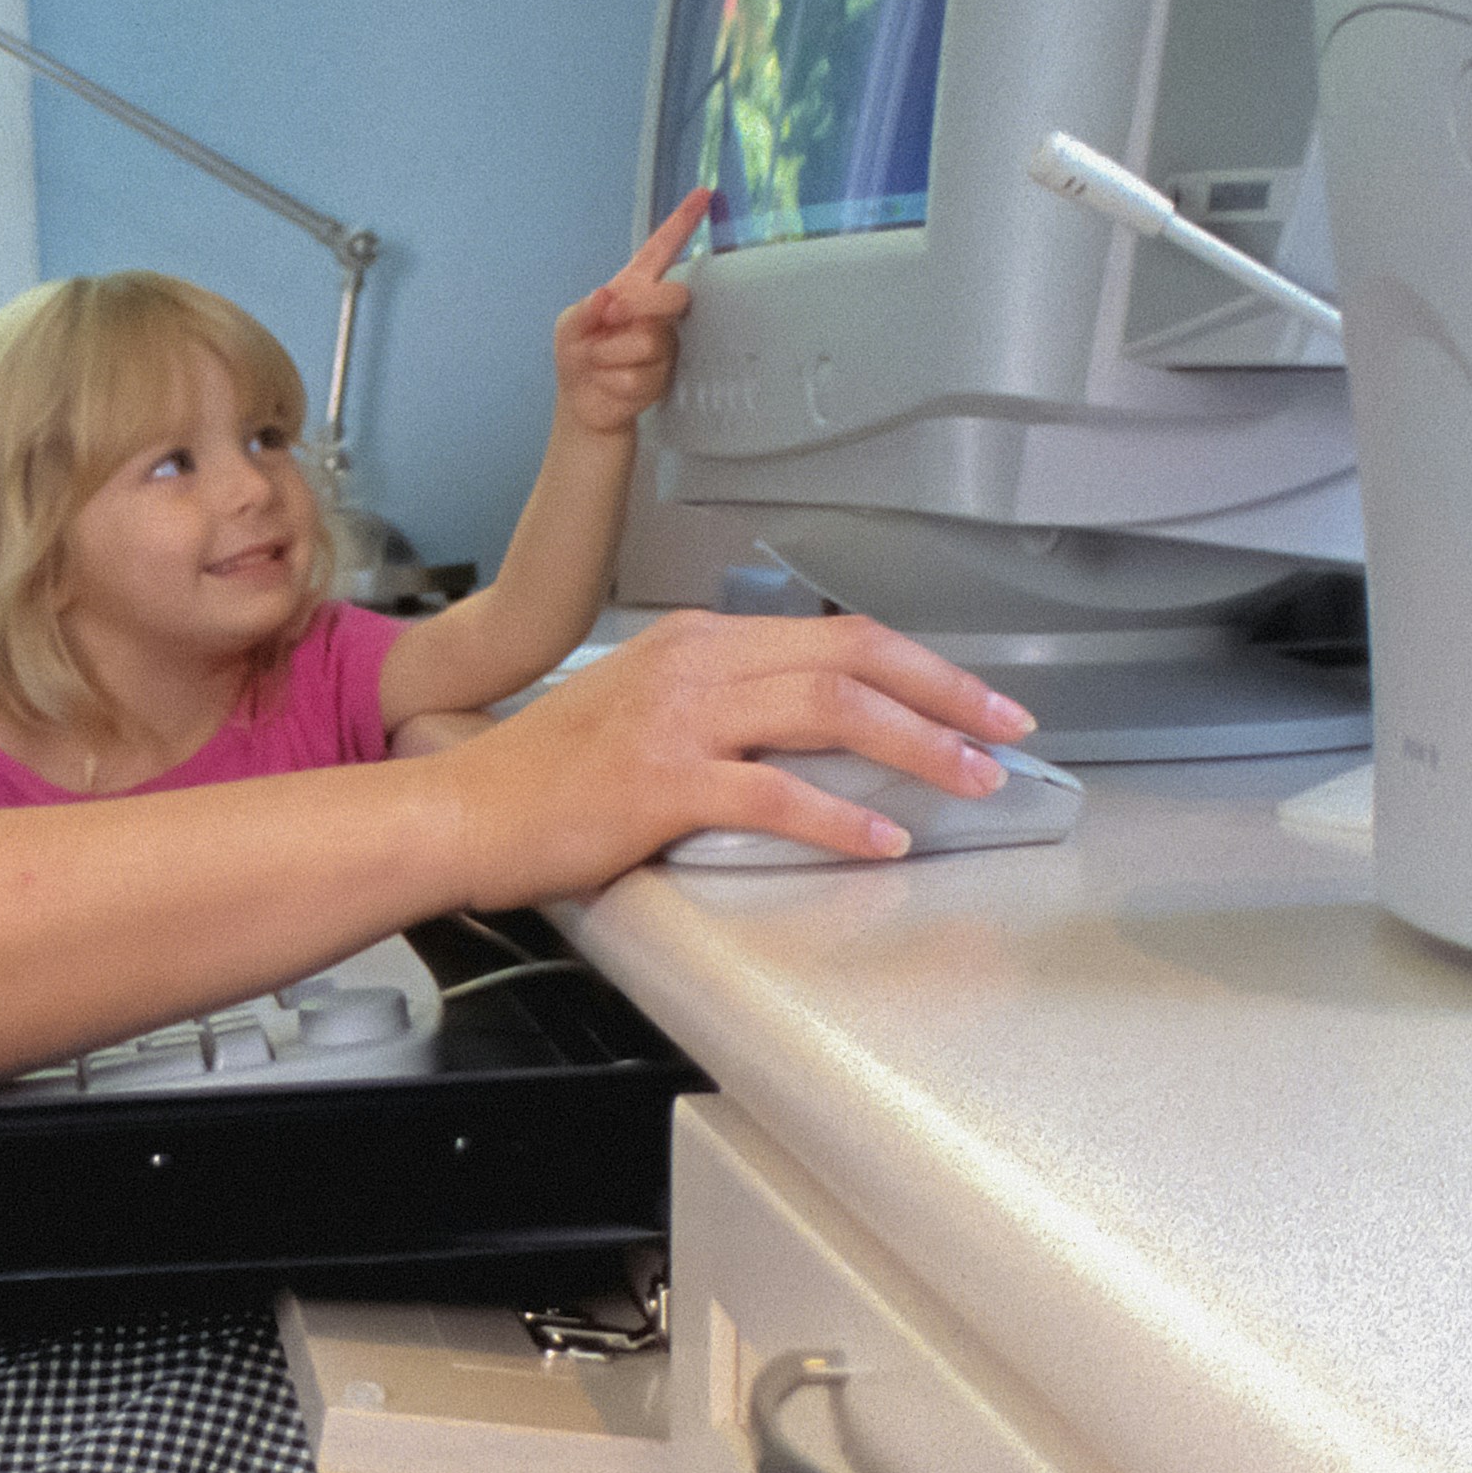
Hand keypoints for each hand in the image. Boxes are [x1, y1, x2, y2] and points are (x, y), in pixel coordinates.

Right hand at [428, 607, 1034, 889]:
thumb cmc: (546, 775)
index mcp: (700, 640)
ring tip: (972, 781)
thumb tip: (812, 738)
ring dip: (916, 746)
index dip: (921, 665)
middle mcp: (699, 662)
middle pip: (852, 657)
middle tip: (1008, 730)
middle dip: (945, 692)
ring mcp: (681, 719)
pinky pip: (774, 794)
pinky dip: (838, 815)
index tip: (977, 700)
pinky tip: (881, 837)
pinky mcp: (663, 782)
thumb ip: (726, 708)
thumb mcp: (644, 709)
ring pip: (829, 710)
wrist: (463, 809)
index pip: (835, 635)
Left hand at [550, 184, 715, 447]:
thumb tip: (605, 297)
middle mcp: (656, 311)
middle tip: (608, 318)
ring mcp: (665, 344)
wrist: (583, 403)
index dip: (682, 222)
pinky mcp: (663, 376)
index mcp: (634, 286)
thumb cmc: (578, 352)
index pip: (660, 249)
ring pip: (648, 343)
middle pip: (673, 296)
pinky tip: (606, 382)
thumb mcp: (568, 326)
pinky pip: (636, 377)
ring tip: (597, 362)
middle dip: (640, 306)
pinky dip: (608, 381)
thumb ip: (582, 311)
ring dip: (608, 355)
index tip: (704, 194)